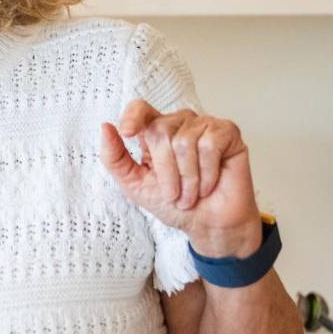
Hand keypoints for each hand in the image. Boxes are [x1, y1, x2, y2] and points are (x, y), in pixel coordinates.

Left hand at [101, 100, 261, 257]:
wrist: (208, 225)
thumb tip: (106, 127)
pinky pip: (209, 145)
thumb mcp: (134, 184)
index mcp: (155, 131)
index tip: (126, 133)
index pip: (140, 108)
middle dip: (166, 172)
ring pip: (184, 141)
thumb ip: (115, 158)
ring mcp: (204, 125)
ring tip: (192, 194)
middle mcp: (179, 122)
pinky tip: (210, 184)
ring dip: (188, 178)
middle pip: (160, 131)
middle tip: (176, 195)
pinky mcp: (227, 132)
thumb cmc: (174, 204)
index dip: (132, 116)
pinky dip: (207, 172)